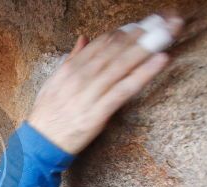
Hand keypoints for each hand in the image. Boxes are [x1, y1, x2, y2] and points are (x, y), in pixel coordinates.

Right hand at [27, 12, 183, 154]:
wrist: (39, 144)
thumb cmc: (47, 115)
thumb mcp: (53, 82)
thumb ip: (71, 59)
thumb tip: (83, 38)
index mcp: (70, 69)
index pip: (101, 43)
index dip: (125, 32)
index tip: (143, 24)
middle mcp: (80, 78)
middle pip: (116, 50)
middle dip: (142, 34)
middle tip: (164, 22)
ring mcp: (89, 95)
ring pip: (122, 66)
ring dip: (147, 48)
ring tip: (167, 33)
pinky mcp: (98, 114)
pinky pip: (124, 90)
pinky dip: (142, 74)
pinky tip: (160, 61)